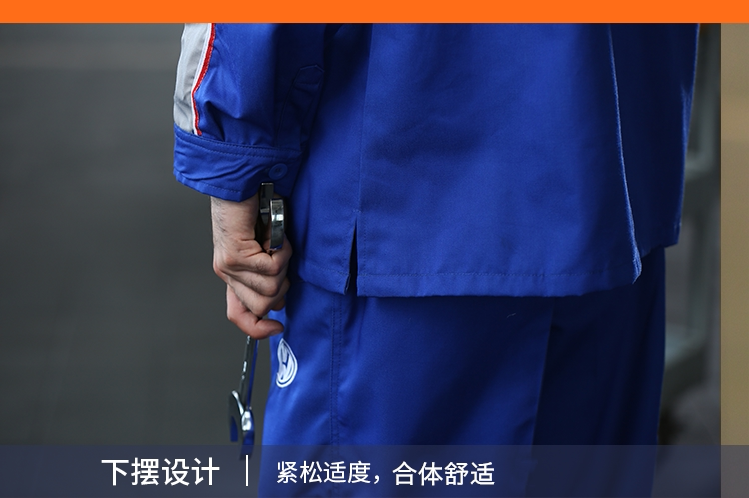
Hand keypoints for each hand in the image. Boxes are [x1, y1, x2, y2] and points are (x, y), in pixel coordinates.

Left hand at [210, 194, 291, 338]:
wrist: (242, 184)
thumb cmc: (257, 210)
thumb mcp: (267, 250)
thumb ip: (269, 275)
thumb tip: (279, 300)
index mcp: (234, 275)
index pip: (239, 316)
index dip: (258, 329)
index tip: (278, 328)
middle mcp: (228, 274)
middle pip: (263, 306)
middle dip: (282, 284)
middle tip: (278, 258)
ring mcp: (230, 267)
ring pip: (271, 288)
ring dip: (283, 264)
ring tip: (276, 243)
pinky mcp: (236, 256)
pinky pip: (272, 267)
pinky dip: (283, 251)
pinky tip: (275, 236)